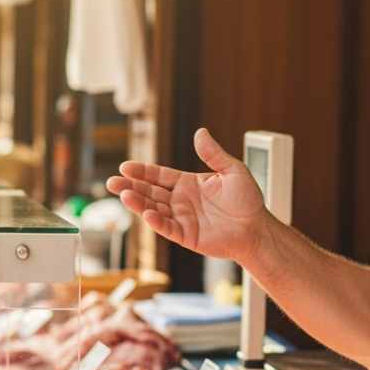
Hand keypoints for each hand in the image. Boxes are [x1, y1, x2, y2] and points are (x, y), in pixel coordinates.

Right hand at [106, 128, 273, 262]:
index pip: (159, 175)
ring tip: (124, 196)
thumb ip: (214, 154)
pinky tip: (146, 214)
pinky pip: (167, 228)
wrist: (257, 228)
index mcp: (188, 184)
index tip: (125, 166)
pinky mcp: (186, 236)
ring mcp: (182, 219)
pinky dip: (156, 222)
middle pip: (150, 192)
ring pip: (154, 210)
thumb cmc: (248, 201)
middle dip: (131, 187)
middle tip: (111, 183)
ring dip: (138, 203)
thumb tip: (201, 132)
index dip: (142, 171)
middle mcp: (181, 201)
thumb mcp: (233, 171)